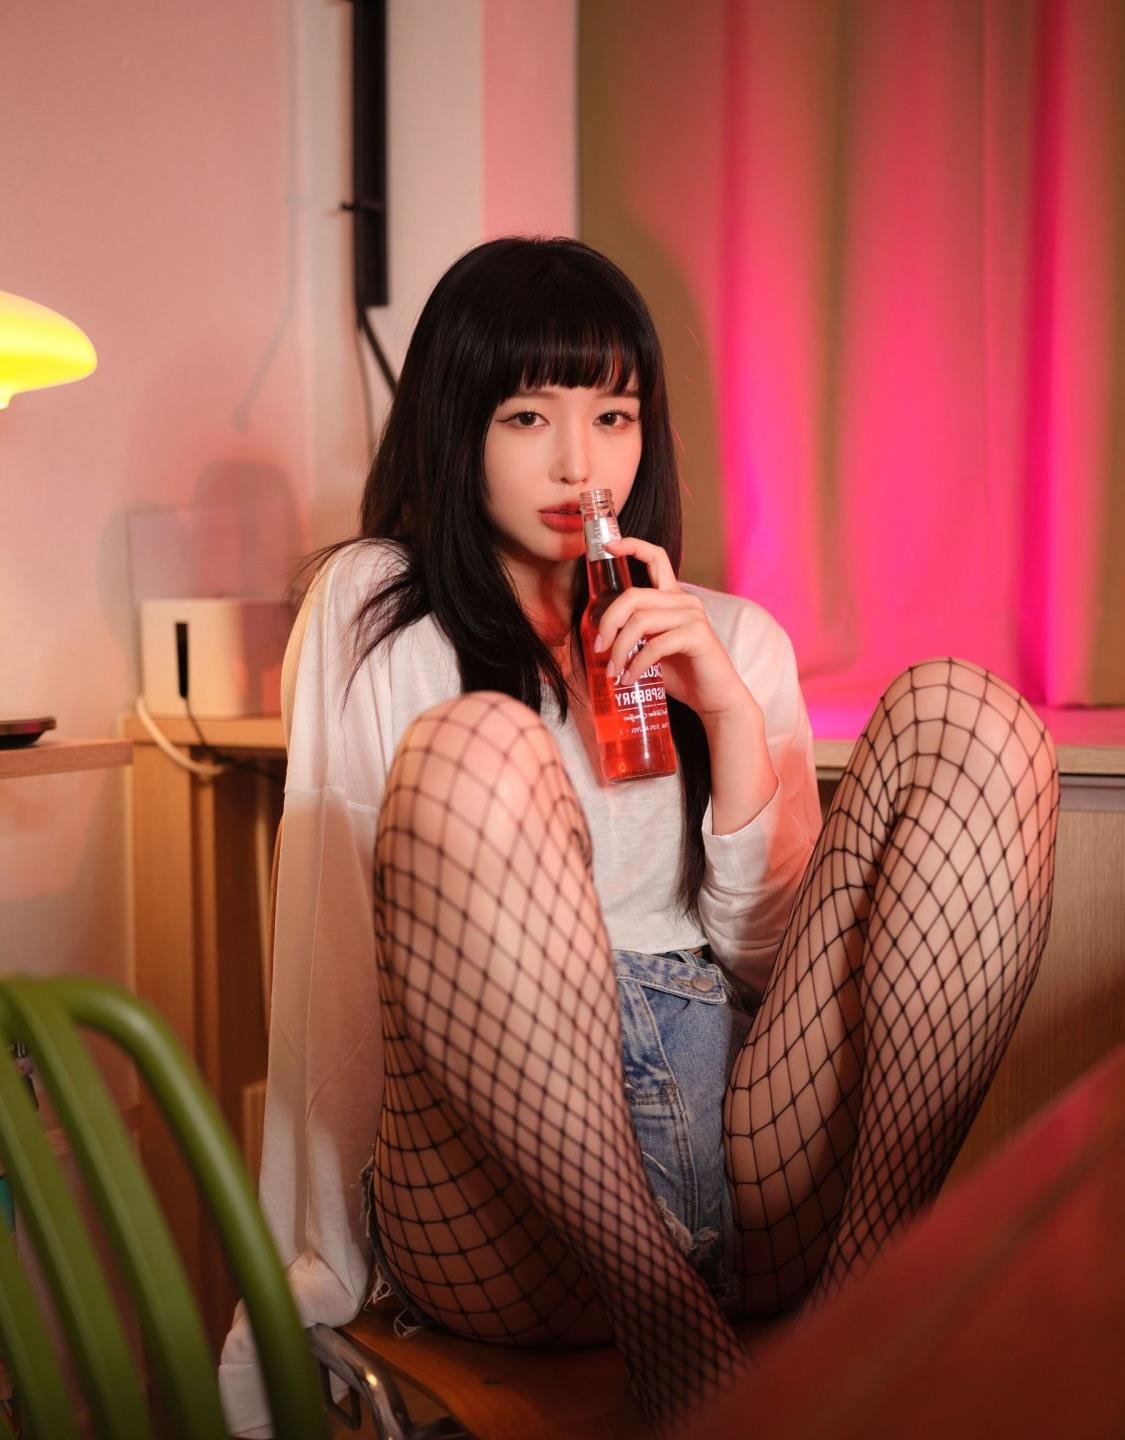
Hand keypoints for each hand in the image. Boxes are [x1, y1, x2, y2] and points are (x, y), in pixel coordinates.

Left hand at [594, 537, 757, 720]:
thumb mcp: (652, 648)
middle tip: (599, 648)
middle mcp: (684, 601)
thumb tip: (599, 636)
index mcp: (673, 598)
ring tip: (614, 671)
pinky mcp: (697, 635)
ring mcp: (693, 616)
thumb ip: (634, 634)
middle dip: (609, 622)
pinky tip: (629, 679)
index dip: (632, 545)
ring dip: (620, 649)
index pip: (656, 557)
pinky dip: (636, 664)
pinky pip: (655, 645)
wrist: (714, 698)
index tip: (608, 546)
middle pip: (633, 596)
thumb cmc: (683, 674)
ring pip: (640, 621)